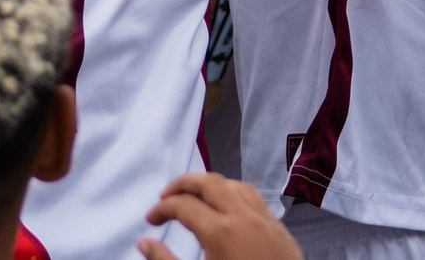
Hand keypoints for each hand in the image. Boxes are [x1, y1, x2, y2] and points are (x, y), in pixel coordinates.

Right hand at [140, 173, 300, 259]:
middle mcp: (243, 217)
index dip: (162, 209)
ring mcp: (265, 220)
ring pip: (233, 184)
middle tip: (166, 197)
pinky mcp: (280, 229)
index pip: (183, 205)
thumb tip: (143, 242)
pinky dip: (234, 194)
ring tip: (195, 198)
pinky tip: (228, 208)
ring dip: (210, 186)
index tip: (150, 220)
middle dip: (182, 184)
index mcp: (220, 232)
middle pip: (208, 182)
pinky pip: (254, 198)